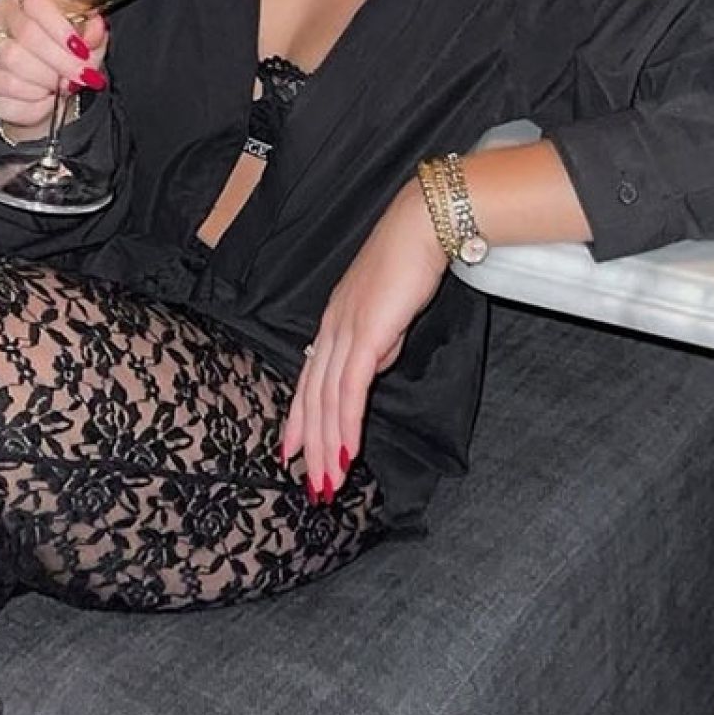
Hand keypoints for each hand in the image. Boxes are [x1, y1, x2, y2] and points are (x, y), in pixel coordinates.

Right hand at [0, 0, 107, 139]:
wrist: (44, 95)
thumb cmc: (64, 60)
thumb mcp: (87, 44)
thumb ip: (93, 33)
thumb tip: (96, 29)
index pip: (37, 0)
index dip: (61, 27)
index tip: (81, 50)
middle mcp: (1, 14)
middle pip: (28, 33)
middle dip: (61, 60)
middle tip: (80, 76)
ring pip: (14, 60)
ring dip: (46, 79)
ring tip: (60, 87)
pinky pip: (7, 86)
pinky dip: (32, 98)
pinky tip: (43, 98)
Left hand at [282, 181, 448, 502]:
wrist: (422, 227)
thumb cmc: (410, 265)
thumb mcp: (388, 316)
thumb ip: (376, 345)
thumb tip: (369, 371)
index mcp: (332, 325)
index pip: (308, 381)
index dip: (298, 419)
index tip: (291, 452)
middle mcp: (330, 330)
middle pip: (311, 397)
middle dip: (309, 446)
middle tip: (311, 487)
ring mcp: (344, 331)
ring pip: (325, 400)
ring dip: (325, 446)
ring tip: (327, 483)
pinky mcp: (365, 334)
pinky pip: (350, 388)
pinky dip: (345, 422)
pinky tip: (346, 450)